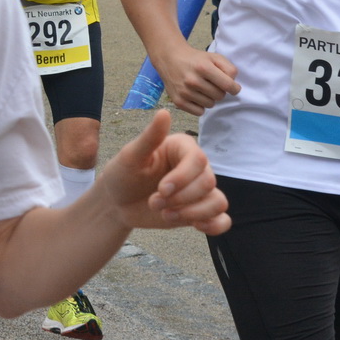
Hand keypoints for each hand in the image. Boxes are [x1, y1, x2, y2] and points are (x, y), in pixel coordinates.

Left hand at [100, 109, 230, 234]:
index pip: (198, 160)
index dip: (183, 178)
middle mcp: (195, 168)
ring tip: (166, 215)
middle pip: (208, 182)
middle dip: (181, 198)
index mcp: (182, 148)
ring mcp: (199, 191)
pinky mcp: (200, 211)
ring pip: (218, 202)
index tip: (160, 189)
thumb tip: (164, 112)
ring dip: (193, 214)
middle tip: (154, 202)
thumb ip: (149, 137)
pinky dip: (214, 226)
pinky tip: (195, 227)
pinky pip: (222, 219)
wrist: (117, 203)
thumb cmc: (122, 174)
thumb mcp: (130, 156)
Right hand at [155, 45, 239, 115]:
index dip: (234, 88)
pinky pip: (199, 112)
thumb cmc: (195, 59)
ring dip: (210, 98)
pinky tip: (196, 96)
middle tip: (212, 84)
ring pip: (210, 104)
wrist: (170, 58)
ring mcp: (184, 92)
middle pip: (220, 96)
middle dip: (220, 91)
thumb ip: (229, 68)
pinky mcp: (178, 101)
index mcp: (203, 68)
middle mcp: (193, 81)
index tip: (233, 88)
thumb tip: (233, 85)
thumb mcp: (214, 57)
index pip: (228, 85)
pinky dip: (200, 106)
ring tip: (203, 89)